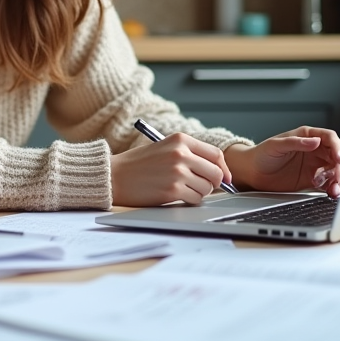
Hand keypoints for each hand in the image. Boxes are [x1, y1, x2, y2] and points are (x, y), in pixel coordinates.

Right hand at [111, 133, 232, 206]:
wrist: (115, 176)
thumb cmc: (138, 164)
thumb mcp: (165, 148)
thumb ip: (190, 154)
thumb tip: (218, 171)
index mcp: (180, 140)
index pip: (216, 154)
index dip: (223, 169)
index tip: (224, 178)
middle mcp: (181, 154)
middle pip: (216, 173)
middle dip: (213, 183)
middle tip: (202, 187)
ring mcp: (178, 172)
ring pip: (207, 188)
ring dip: (199, 193)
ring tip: (182, 189)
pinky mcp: (173, 190)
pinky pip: (195, 199)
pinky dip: (190, 200)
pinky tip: (176, 195)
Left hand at [224, 126, 339, 197]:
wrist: (252, 173)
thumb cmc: (261, 154)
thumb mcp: (276, 145)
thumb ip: (295, 143)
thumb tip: (315, 141)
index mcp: (306, 136)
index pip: (329, 138)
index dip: (337, 147)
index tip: (338, 159)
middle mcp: (314, 150)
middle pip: (337, 155)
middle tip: (337, 177)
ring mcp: (315, 165)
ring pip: (336, 169)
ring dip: (339, 179)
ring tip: (332, 188)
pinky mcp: (313, 180)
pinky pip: (329, 183)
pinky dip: (333, 187)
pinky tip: (330, 192)